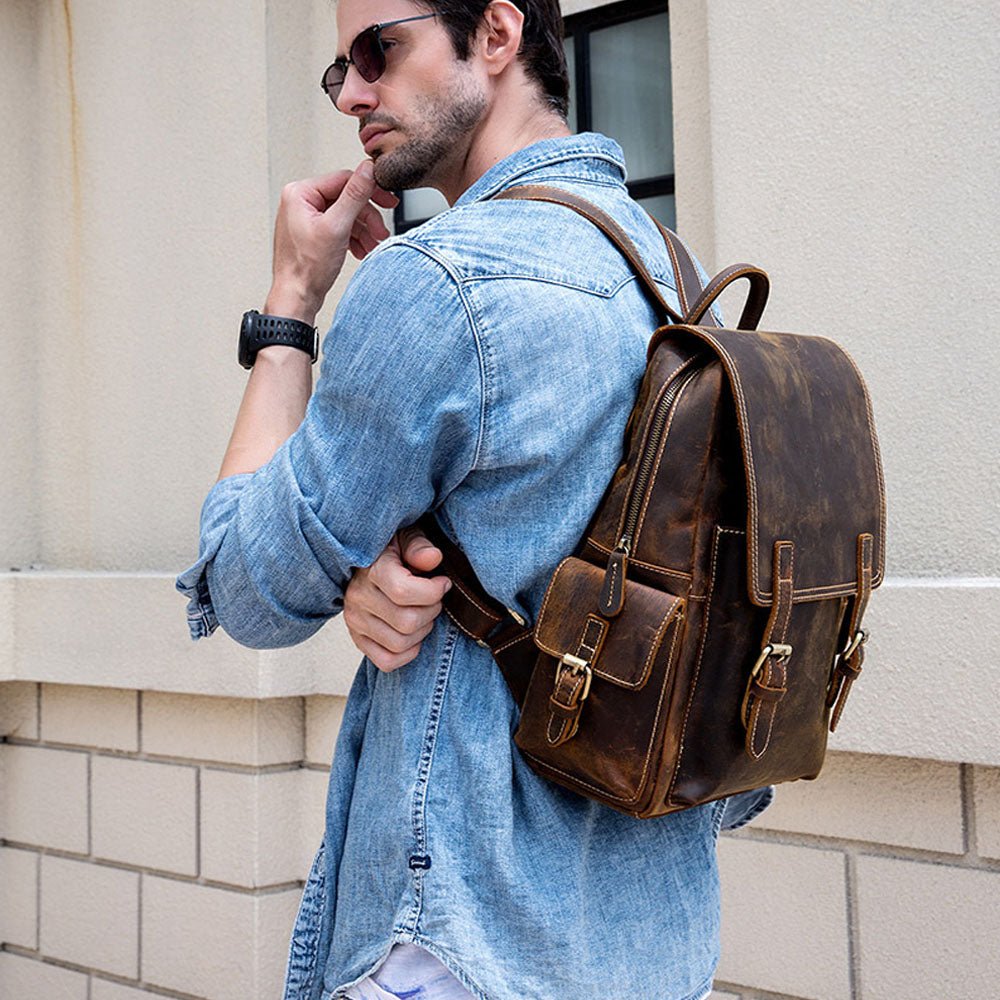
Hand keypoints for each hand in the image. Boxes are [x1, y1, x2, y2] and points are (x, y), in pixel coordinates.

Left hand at [266, 160, 398, 320]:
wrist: (296, 297)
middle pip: (346, 198)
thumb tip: (368, 169)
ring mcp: (307, 217)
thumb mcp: (337, 227)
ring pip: (346, 215)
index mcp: (300, 193)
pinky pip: (340, 227)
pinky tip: (360, 251)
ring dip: (363, 231)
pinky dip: (353, 238)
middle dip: (367, 218)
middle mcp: (301, 201)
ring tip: (372, 246)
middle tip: (381, 232)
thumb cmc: (306, 268)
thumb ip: (354, 195)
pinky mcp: (313, 232)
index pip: (344, 180)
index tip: (389, 200)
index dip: (370, 190)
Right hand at [344, 528, 450, 671]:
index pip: (403, 591)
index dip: (433, 591)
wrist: (366, 560)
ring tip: (424, 613)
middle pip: (407, 621)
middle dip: (431, 611)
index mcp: (371, 570)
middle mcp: (358, 597)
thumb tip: (433, 558)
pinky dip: (407, 652)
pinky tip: (413, 634)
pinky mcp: (357, 638)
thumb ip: (419, 545)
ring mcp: (355, 620)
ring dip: (422, 631)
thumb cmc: (394, 549)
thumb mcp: (407, 535)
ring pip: (400, 643)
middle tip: (434, 599)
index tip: (443, 582)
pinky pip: (387, 661)